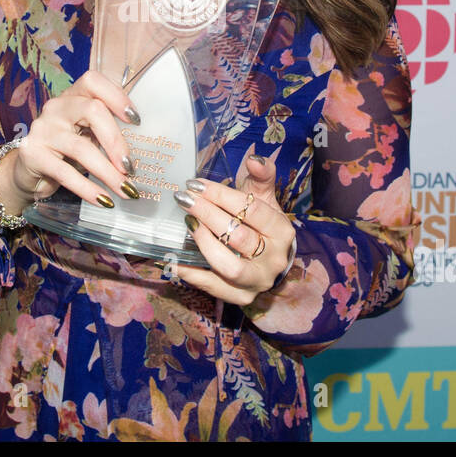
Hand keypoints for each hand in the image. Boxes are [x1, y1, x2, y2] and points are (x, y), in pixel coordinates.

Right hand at [4, 69, 142, 214]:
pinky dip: (88, 189)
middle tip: (130, 167)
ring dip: (107, 172)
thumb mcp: (87, 135)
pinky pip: (65, 173)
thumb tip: (144, 153)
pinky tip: (104, 200)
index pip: (93, 81)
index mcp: (73, 96)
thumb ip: (108, 133)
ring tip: (125, 190)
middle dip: (116, 141)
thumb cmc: (66, 151)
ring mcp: (42, 129)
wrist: (27, 172)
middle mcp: (56, 107)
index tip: (136, 120)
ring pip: (81, 147)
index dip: (117, 97)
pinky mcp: (33, 154)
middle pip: (92, 110)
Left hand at [172, 152, 295, 306]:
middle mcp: (274, 259)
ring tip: (187, 223)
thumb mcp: (265, 198)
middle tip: (184, 199)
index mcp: (282, 231)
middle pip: (238, 236)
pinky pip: (213, 288)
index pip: (253, 211)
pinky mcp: (241, 297)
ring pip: (228, 266)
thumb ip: (261, 176)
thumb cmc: (262, 225)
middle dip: (208, 215)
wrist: (270, 262)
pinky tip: (173, 260)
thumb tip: (253, 159)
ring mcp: (257, 281)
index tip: (195, 184)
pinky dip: (191, 274)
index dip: (222, 195)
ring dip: (203, 243)